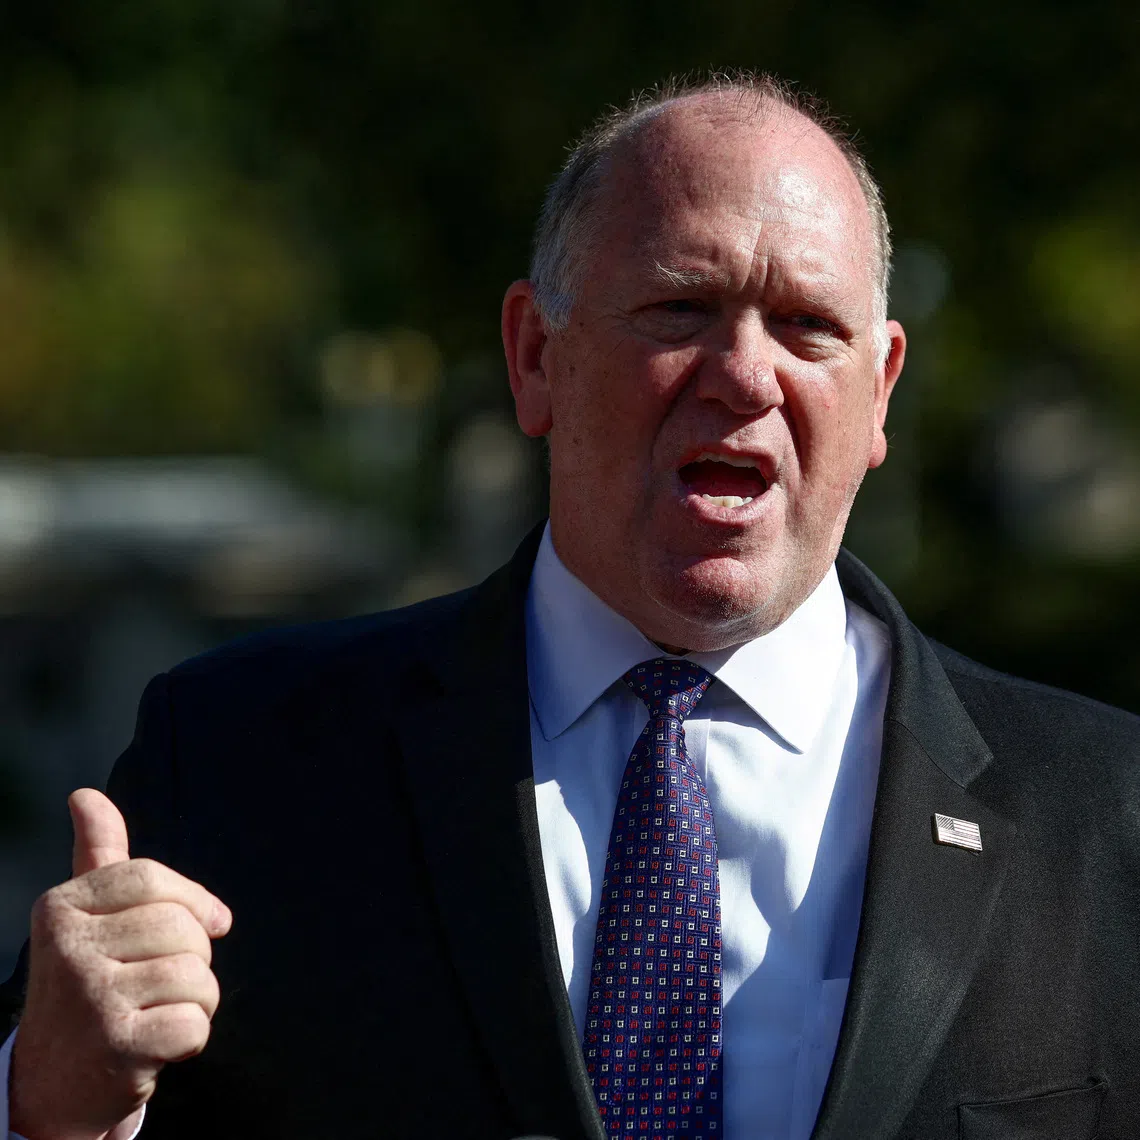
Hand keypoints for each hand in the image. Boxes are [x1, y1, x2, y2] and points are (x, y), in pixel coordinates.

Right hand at [9, 789, 231, 1139]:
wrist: (51, 1084)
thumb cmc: (85, 984)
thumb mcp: (84, 917)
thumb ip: (96, 855)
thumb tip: (85, 795)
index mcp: (61, 908)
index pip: (153, 880)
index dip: (194, 901)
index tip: (210, 922)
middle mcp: (68, 949)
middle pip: (183, 927)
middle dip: (194, 957)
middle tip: (157, 984)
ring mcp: (90, 996)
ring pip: (197, 974)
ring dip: (195, 1000)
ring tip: (155, 1013)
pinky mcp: (116, 1045)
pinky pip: (196, 1022)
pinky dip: (192, 1038)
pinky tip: (157, 1045)